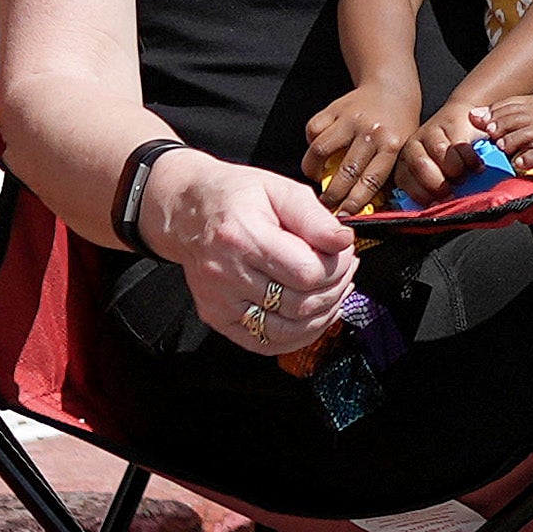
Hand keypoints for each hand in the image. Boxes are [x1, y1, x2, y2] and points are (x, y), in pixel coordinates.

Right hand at [146, 146, 364, 352]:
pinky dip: (298, 336)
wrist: (187, 211)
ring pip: (287, 330)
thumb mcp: (279, 188)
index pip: (307, 272)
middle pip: (300, 304)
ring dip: (323, 314)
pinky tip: (313, 315)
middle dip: (335, 288)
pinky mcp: (217, 318)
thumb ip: (314, 216)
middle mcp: (227, 274)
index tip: (345, 250)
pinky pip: (265, 343)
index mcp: (242, 236)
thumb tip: (344, 241)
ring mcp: (219, 302)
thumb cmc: (235, 196)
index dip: (337, 265)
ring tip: (333, 290)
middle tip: (345, 269)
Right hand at [295, 84, 428, 212]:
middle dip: (332, 195)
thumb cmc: (397, 126)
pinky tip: (319, 151)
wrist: (390, 89)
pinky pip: (313, 130)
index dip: (353, 203)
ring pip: (320, 150)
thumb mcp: (401, 152)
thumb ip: (387, 179)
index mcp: (392, 146)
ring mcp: (350, 119)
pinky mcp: (333, 108)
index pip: (370, 182)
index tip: (343, 216)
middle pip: (344, 171)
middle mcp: (370, 132)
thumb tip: (371, 211)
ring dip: (314, 169)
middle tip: (325, 205)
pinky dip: (311, 144)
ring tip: (317, 177)